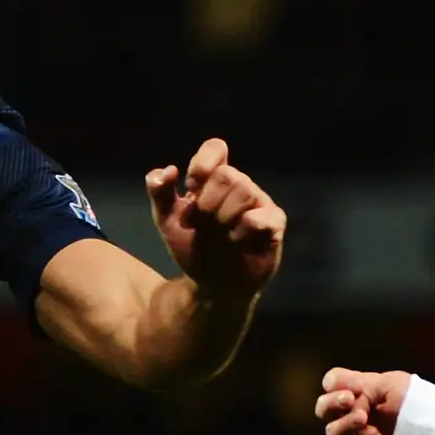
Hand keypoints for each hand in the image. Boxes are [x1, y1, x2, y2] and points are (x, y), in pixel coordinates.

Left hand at [145, 138, 285, 299]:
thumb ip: (160, 192)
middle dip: (210, 198)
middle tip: (204, 218)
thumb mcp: (167, 221)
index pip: (215, 149)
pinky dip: (244, 228)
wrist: (212, 285)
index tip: (191, 185)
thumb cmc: (193, 248)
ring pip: (246, 190)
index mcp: (213, 180)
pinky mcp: (274, 225)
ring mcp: (259, 204)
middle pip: (228, 174)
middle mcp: (239, 187)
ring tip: (221, 231)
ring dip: (226, 214)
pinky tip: (236, 239)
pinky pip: (264, 215)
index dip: (203, 162)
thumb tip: (169, 169)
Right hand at [318, 368, 411, 434]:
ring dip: (344, 424)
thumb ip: (359, 382)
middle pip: (324, 410)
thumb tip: (335, 387)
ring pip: (333, 433)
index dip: (333, 386)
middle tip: (350, 401)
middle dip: (331, 404)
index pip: (332, 385)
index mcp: (361, 392)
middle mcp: (356, 413)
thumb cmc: (415, 399)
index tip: (349, 388)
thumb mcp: (389, 383)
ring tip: (363, 419)